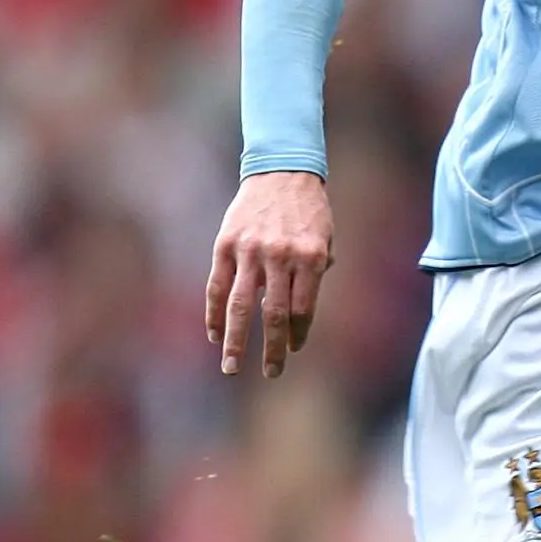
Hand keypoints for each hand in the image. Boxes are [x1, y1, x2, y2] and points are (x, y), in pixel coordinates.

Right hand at [206, 170, 333, 378]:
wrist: (282, 168)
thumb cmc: (309, 209)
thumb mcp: (326, 238)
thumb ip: (316, 274)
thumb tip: (301, 312)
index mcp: (311, 257)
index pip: (303, 309)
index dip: (298, 334)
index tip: (294, 349)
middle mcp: (281, 257)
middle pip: (274, 314)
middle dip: (273, 348)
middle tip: (272, 372)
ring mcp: (251, 251)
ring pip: (240, 306)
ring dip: (236, 340)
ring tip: (232, 367)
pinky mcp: (226, 245)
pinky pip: (217, 286)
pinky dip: (214, 313)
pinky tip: (215, 334)